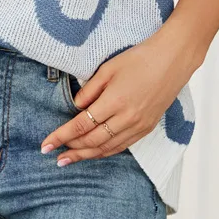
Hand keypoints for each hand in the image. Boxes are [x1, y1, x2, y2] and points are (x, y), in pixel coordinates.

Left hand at [40, 25, 199, 165]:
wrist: (172, 61)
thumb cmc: (138, 58)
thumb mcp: (108, 68)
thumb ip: (90, 89)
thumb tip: (76, 107)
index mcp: (114, 101)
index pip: (81, 124)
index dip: (61, 136)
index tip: (46, 144)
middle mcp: (126, 118)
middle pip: (92, 141)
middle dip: (71, 149)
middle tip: (53, 155)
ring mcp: (138, 126)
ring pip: (107, 148)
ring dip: (86, 155)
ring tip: (69, 159)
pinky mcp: (147, 128)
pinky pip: (122, 146)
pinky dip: (105, 152)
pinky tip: (94, 153)